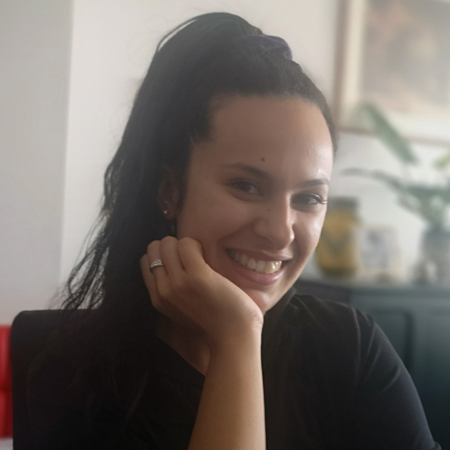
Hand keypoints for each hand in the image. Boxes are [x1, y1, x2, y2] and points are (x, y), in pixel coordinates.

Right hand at [140, 237, 263, 348]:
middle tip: (189, 256)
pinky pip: (187, 244)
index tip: (178, 260)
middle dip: (172, 246)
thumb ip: (171, 292)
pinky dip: (197, 244)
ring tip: (199, 256)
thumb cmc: (214, 323)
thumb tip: (172, 265)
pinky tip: (206, 256)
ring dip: (185, 244)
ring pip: (168, 244)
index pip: (146, 261)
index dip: (162, 255)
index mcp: (158, 299)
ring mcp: (179, 283)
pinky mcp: (198, 276)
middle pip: (154, 248)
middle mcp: (164, 290)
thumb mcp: (181, 311)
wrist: (233, 338)